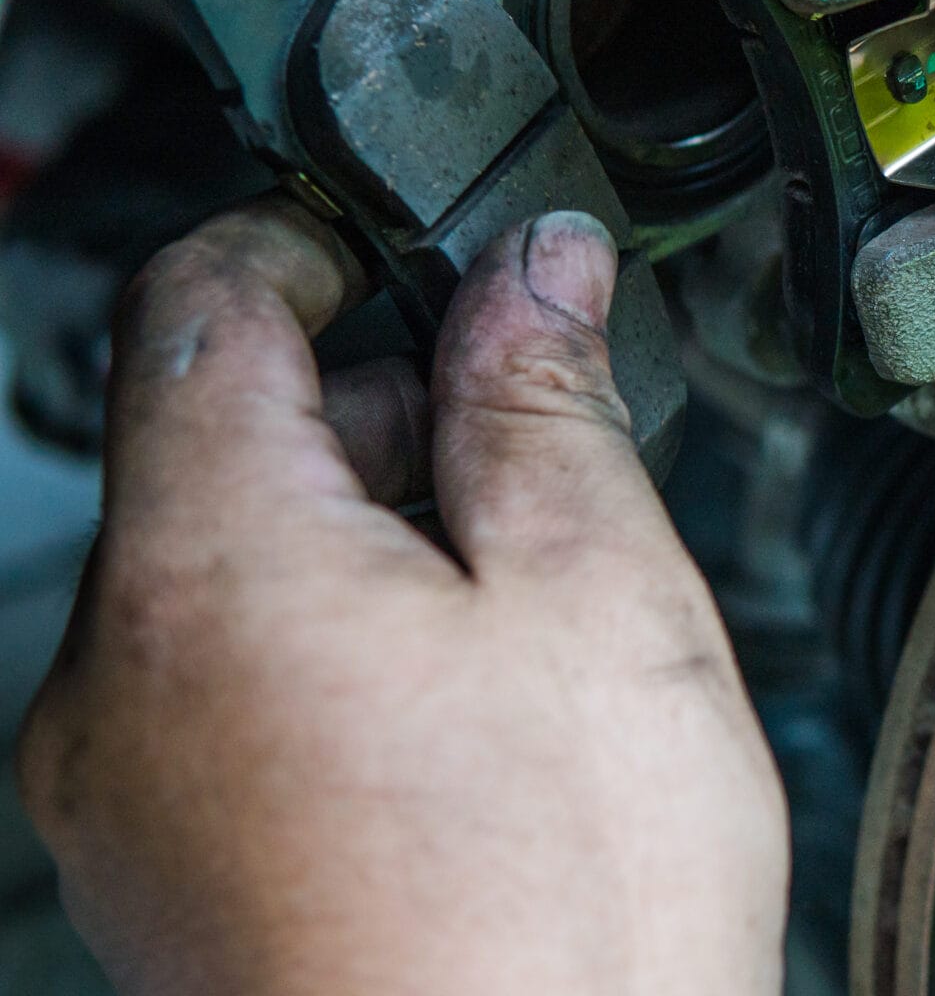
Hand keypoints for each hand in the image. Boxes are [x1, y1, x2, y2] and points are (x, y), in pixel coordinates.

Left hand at [16, 199, 787, 995]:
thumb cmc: (564, 918)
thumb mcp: (597, 599)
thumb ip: (545, 401)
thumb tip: (533, 267)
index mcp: (210, 566)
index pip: (198, 303)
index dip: (319, 237)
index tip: (422, 237)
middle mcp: (115, 674)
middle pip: (216, 442)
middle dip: (379, 403)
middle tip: (544, 435)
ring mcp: (122, 787)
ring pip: (231, 572)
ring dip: (371, 533)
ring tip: (534, 602)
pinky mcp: (161, 871)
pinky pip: (227, 688)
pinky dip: (339, 646)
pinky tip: (478, 710)